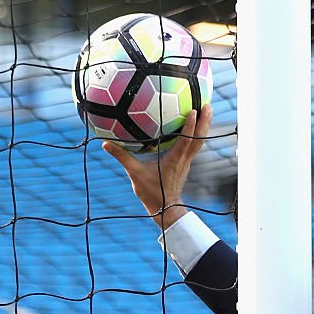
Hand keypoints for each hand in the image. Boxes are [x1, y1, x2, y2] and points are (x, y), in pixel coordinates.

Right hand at [102, 105, 211, 229]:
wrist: (165, 209)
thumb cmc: (151, 193)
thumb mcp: (134, 174)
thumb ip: (122, 157)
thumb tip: (105, 144)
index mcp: (174, 160)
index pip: (186, 140)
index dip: (190, 126)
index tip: (194, 111)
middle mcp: (184, 159)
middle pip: (199, 139)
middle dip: (205, 122)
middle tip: (208, 105)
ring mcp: (186, 162)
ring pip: (199, 142)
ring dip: (204, 126)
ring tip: (207, 110)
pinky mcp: (185, 163)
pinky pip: (194, 146)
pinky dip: (196, 134)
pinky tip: (195, 125)